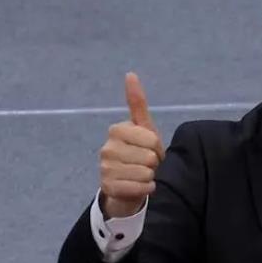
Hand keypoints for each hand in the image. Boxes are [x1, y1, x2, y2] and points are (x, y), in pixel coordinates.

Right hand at [99, 72, 164, 217]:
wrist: (132, 183)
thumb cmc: (141, 152)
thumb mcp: (144, 128)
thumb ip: (137, 102)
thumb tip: (130, 73)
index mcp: (117, 130)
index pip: (151, 138)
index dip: (157, 146)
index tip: (151, 148)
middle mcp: (106, 148)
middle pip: (148, 157)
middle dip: (154, 163)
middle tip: (148, 164)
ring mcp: (105, 169)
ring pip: (144, 173)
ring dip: (151, 176)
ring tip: (144, 174)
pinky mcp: (108, 188)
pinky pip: (138, 188)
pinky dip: (146, 189)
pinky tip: (142, 186)